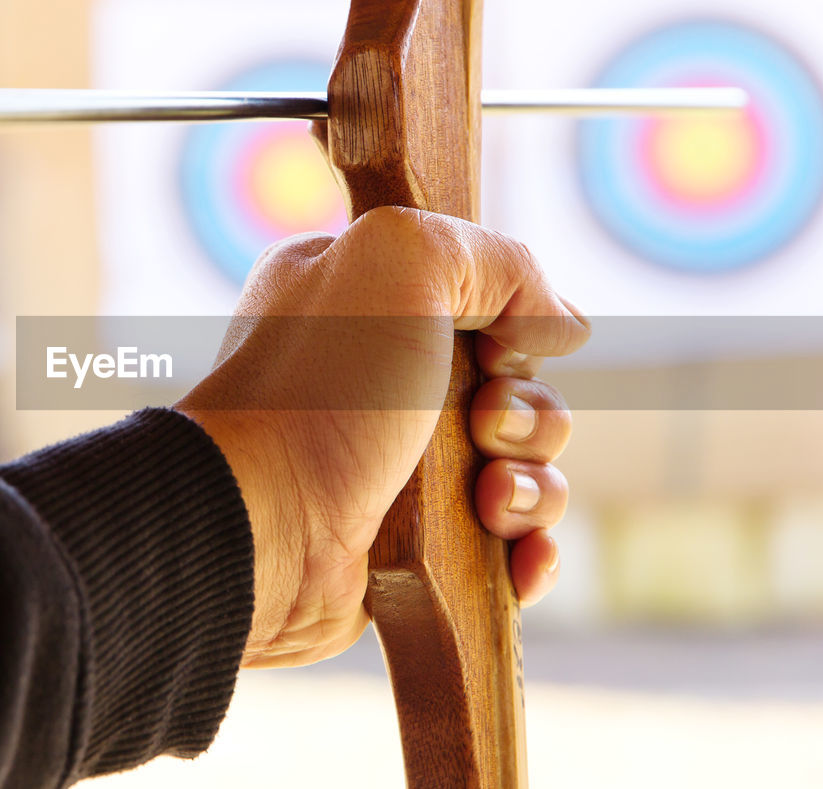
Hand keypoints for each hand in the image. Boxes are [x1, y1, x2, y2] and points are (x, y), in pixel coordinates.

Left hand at [176, 208, 588, 668]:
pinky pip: (504, 547)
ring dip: (531, 488)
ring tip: (489, 503)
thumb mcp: (402, 258)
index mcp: (366, 305)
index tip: (494, 349)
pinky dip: (527, 553)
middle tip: (484, 429)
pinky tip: (520, 562)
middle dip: (527, 415)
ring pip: (519, 471)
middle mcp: (379, 382)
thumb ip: (498, 259)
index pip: (485, 304)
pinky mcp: (413, 546)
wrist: (261, 528)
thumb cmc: (320, 390)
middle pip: (516, 391)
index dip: (512, 329)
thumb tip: (561, 324)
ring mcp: (395, 468)